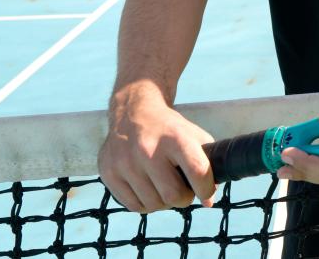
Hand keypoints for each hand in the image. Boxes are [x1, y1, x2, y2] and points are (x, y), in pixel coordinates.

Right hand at [98, 83, 215, 212]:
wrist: (133, 113)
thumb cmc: (168, 129)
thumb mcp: (192, 135)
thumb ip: (206, 164)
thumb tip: (209, 202)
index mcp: (175, 137)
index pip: (197, 170)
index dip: (206, 189)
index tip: (207, 195)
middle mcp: (148, 149)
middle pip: (173, 195)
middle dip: (184, 198)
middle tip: (184, 191)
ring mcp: (126, 162)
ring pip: (153, 204)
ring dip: (164, 203)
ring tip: (165, 189)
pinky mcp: (109, 173)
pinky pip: (133, 206)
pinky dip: (146, 204)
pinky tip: (149, 190)